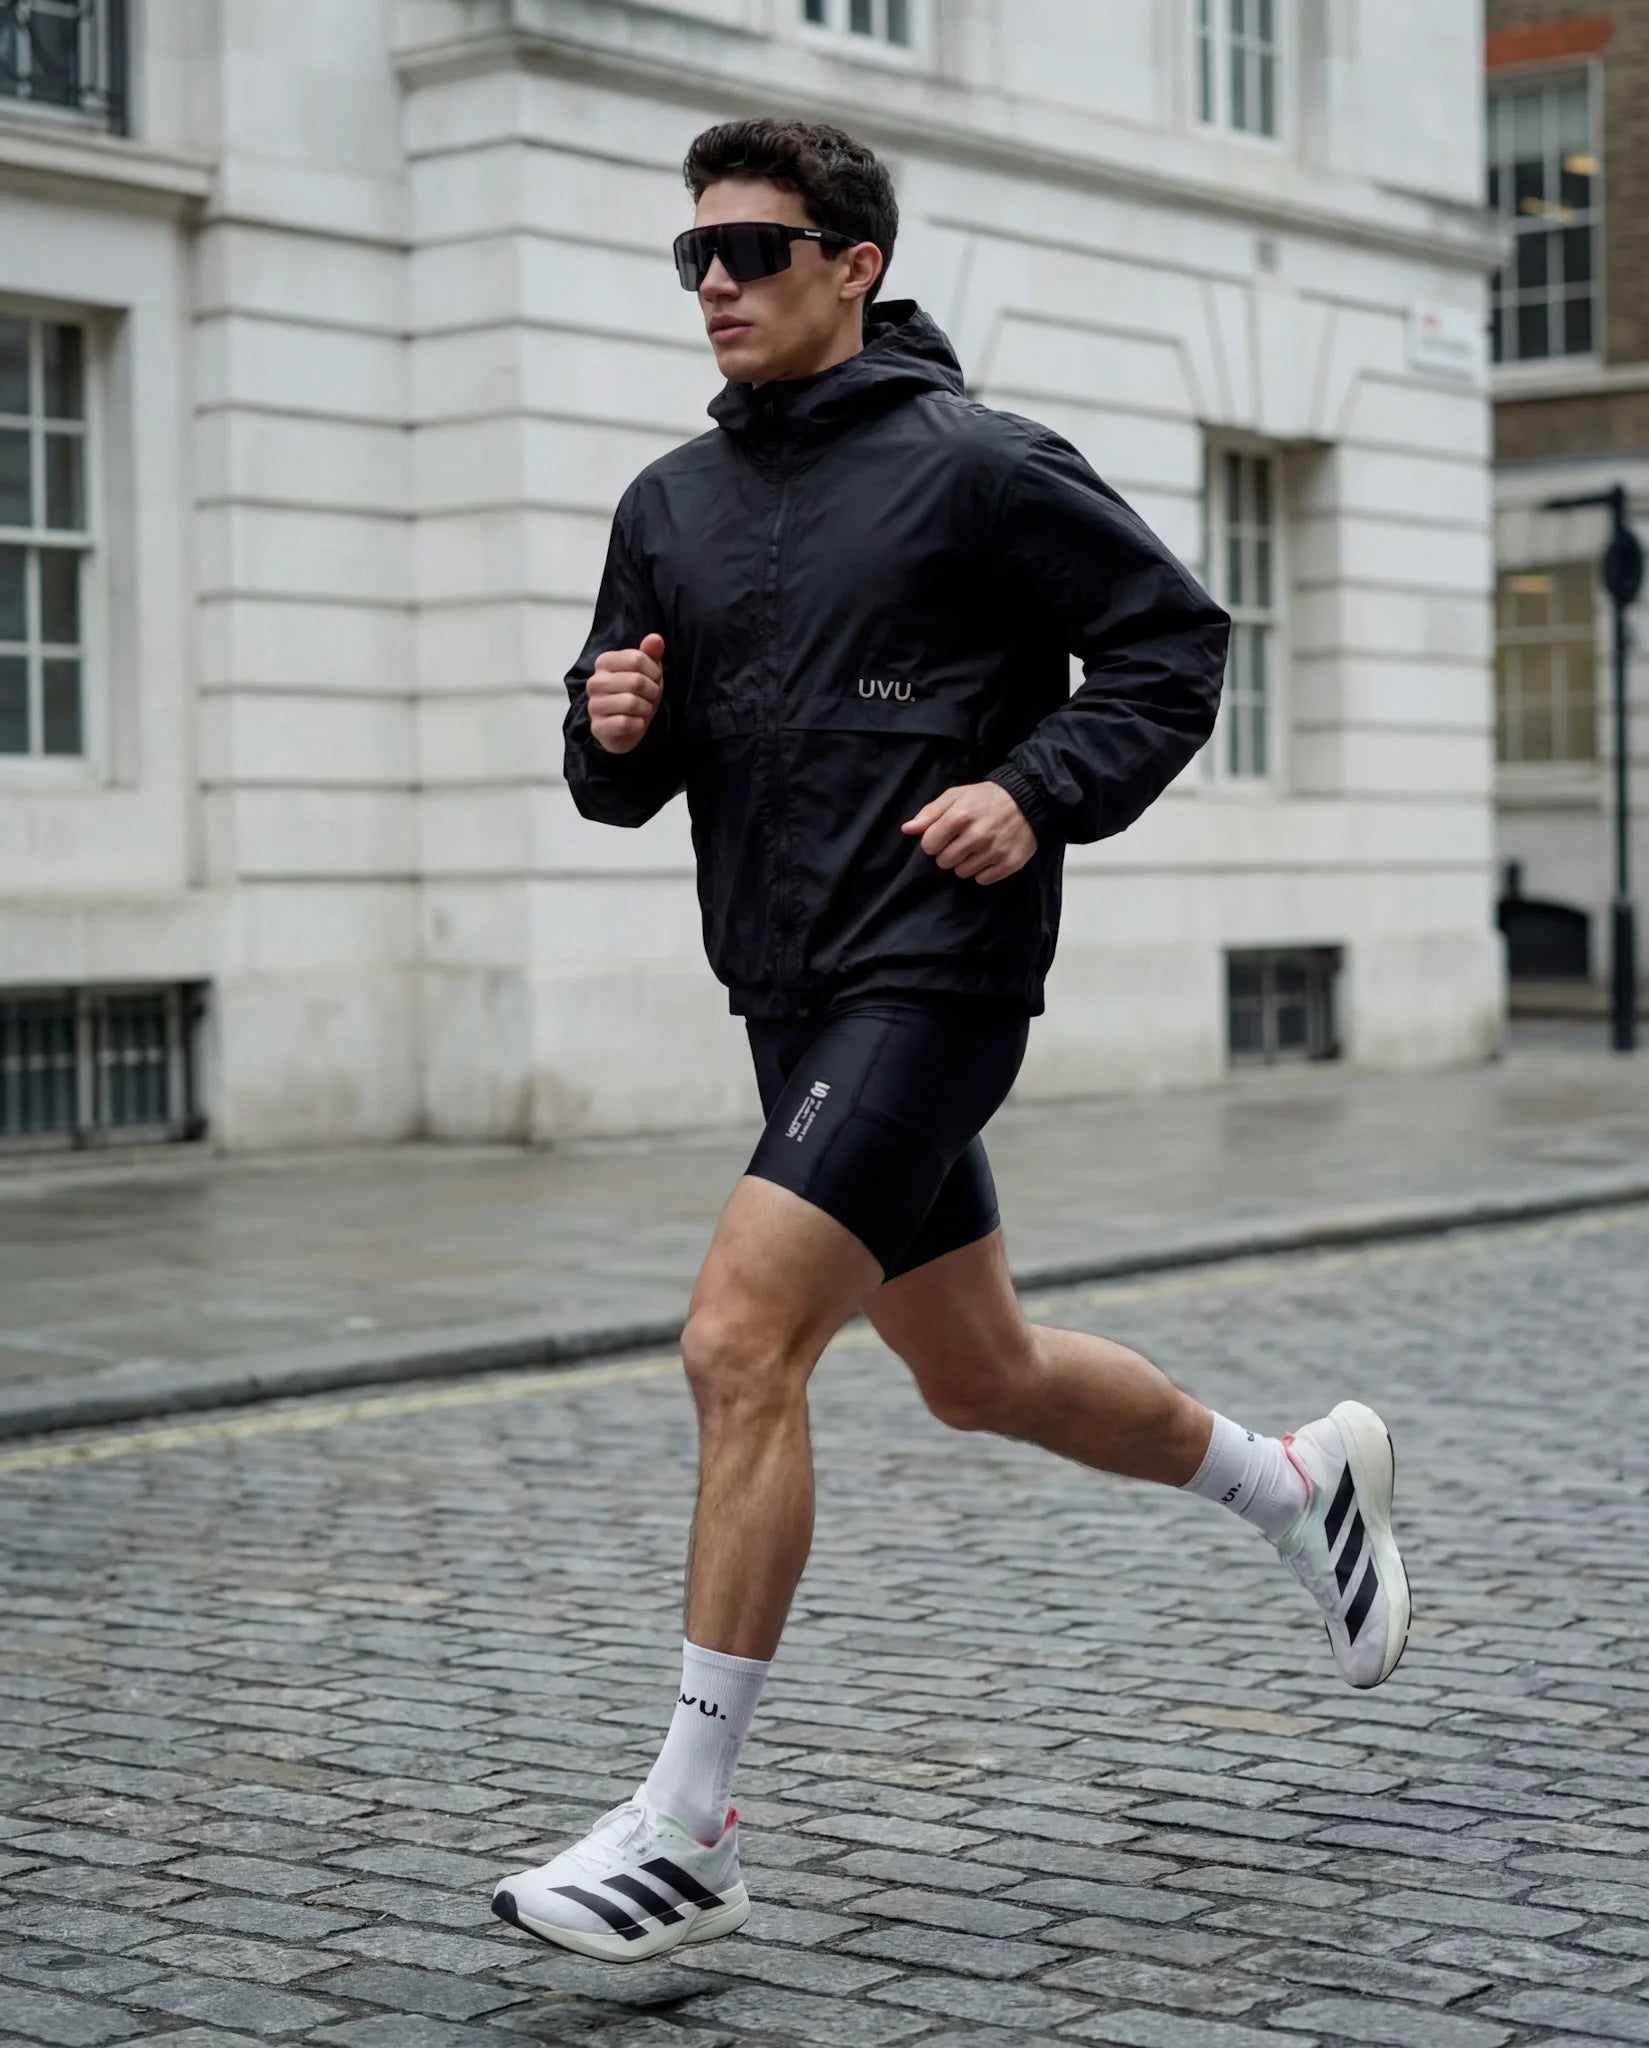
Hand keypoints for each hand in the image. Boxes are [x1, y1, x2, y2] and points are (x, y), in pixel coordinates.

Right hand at [588, 633, 664, 753]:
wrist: (626, 728)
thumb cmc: (637, 695)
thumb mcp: (648, 672)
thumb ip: (651, 653)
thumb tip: (656, 638)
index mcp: (604, 662)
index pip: (636, 659)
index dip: (653, 671)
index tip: (653, 679)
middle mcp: (594, 682)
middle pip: (636, 681)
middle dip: (652, 691)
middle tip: (650, 697)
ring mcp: (594, 705)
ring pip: (631, 702)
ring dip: (646, 708)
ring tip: (643, 709)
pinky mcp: (598, 727)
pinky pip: (626, 723)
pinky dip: (638, 724)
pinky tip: (635, 723)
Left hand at [902, 781, 1037, 884]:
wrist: (1027, 800)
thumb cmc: (986, 798)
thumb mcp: (956, 796)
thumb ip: (930, 813)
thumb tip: (907, 829)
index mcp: (959, 817)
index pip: (929, 845)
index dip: (934, 841)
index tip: (944, 835)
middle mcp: (976, 836)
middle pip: (944, 862)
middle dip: (949, 853)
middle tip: (962, 841)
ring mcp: (994, 851)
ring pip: (962, 872)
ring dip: (965, 862)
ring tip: (977, 847)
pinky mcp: (1008, 863)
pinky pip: (982, 879)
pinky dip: (983, 870)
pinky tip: (989, 855)